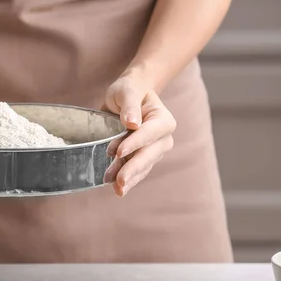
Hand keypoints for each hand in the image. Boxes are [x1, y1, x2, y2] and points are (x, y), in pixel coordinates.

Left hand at [104, 75, 175, 195]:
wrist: (129, 97)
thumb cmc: (129, 91)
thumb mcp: (127, 91)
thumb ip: (130, 105)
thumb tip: (132, 123)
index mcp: (163, 119)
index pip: (149, 133)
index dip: (135, 143)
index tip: (118, 152)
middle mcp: (163, 137)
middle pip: (148, 155)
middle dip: (133, 168)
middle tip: (119, 180)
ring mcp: (155, 150)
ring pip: (142, 167)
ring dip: (129, 178)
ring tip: (116, 189)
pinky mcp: (144, 159)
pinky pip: (138, 172)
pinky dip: (129, 180)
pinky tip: (118, 189)